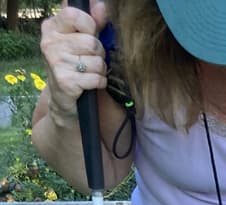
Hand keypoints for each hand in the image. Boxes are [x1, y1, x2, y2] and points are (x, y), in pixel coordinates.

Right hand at [40, 1, 107, 116]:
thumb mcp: (80, 40)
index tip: (90, 35)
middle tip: (91, 60)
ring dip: (100, 69)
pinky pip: (97, 78)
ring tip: (90, 72)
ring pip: (97, 61)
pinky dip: (99, 82)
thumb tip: (100, 5)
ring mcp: (56, 62)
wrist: (63, 99)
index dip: (90, 26)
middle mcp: (50, 43)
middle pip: (91, 42)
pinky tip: (90, 84)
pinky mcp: (65, 81)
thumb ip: (92, 22)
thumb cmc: (74, 65)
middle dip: (99, 53)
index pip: (74, 15)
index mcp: (52, 28)